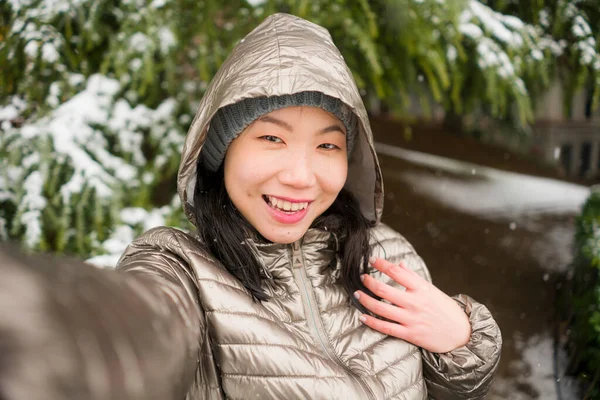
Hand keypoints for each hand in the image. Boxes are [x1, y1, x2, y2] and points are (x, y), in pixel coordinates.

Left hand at [354, 257, 470, 353]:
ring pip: (381, 308)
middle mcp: (415, 302)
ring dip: (365, 300)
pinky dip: (372, 322)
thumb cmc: (445, 309)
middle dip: (369, 282)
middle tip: (361, 278)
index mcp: (421, 288)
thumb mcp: (432, 290)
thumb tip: (400, 264)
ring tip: (357, 294)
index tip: (372, 259)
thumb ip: (414, 277)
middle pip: (384, 290)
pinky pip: (386, 327)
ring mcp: (411, 319)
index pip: (397, 272)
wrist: (461, 333)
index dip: (382, 264)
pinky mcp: (410, 334)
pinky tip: (362, 316)